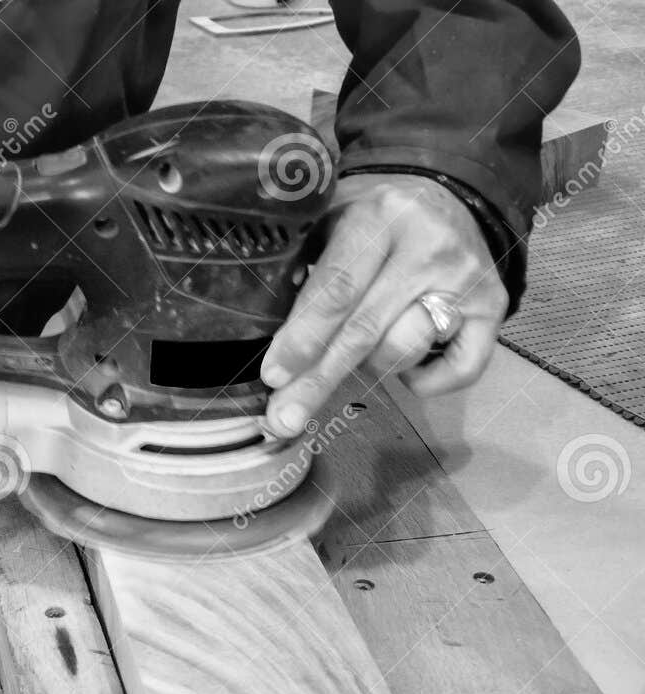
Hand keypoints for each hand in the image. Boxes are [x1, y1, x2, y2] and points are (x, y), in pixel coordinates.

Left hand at [260, 174, 509, 436]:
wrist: (450, 198)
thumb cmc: (374, 221)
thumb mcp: (332, 220)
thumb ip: (301, 266)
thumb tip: (275, 343)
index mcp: (380, 217)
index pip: (337, 290)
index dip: (302, 339)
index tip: (274, 375)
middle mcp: (429, 247)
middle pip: (363, 331)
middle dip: (317, 381)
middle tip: (284, 418)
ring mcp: (466, 279)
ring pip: (402, 353)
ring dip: (370, 368)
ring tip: (360, 349)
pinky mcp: (495, 307)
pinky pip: (459, 371)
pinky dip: (426, 383)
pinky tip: (407, 367)